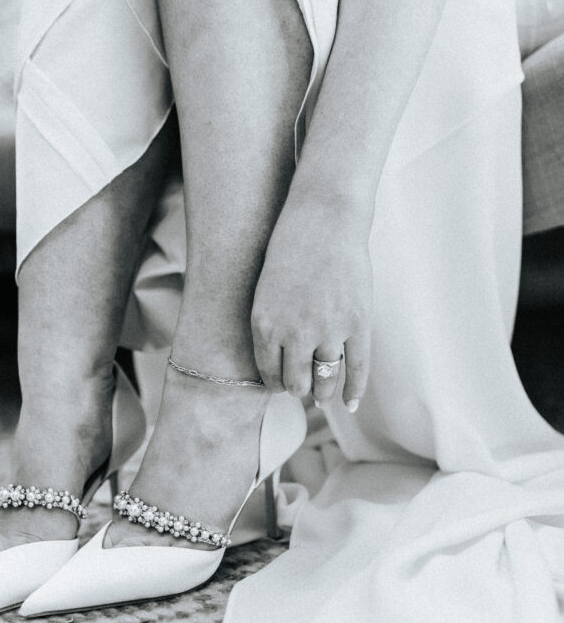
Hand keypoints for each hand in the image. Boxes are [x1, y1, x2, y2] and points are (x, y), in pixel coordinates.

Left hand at [251, 203, 372, 409]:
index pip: (269, 374)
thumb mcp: (265, 290)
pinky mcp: (357, 324)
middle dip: (298, 388)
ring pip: (324, 380)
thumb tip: (281, 360)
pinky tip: (349, 403)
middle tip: (302, 388)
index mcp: (265, 326)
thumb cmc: (290, 249)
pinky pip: (356, 368)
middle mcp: (294, 334)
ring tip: (321, 395)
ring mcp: (328, 331)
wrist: (324, 220)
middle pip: (296, 383)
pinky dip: (353, 390)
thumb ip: (272, 326)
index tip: (282, 383)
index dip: (276, 383)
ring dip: (322, 392)